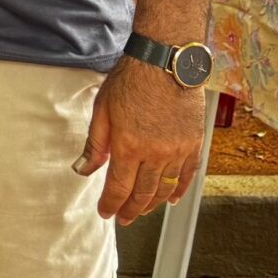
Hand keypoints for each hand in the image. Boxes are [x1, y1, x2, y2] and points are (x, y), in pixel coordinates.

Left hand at [75, 57, 205, 225]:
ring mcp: (178, 150)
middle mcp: (156, 153)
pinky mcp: (194, 143)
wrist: (165, 60)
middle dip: (130, 210)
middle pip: (143, 194)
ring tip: (142, 211)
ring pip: (166, 189)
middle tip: (123, 217)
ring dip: (153, 204)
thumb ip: (94, 144)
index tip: (105, 212)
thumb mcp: (102, 110)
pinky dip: (180, 190)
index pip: (118, 188)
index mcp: (129, 146)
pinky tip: (172, 199)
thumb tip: (83, 170)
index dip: (110, 204)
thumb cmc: (131, 80)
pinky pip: (188, 175)